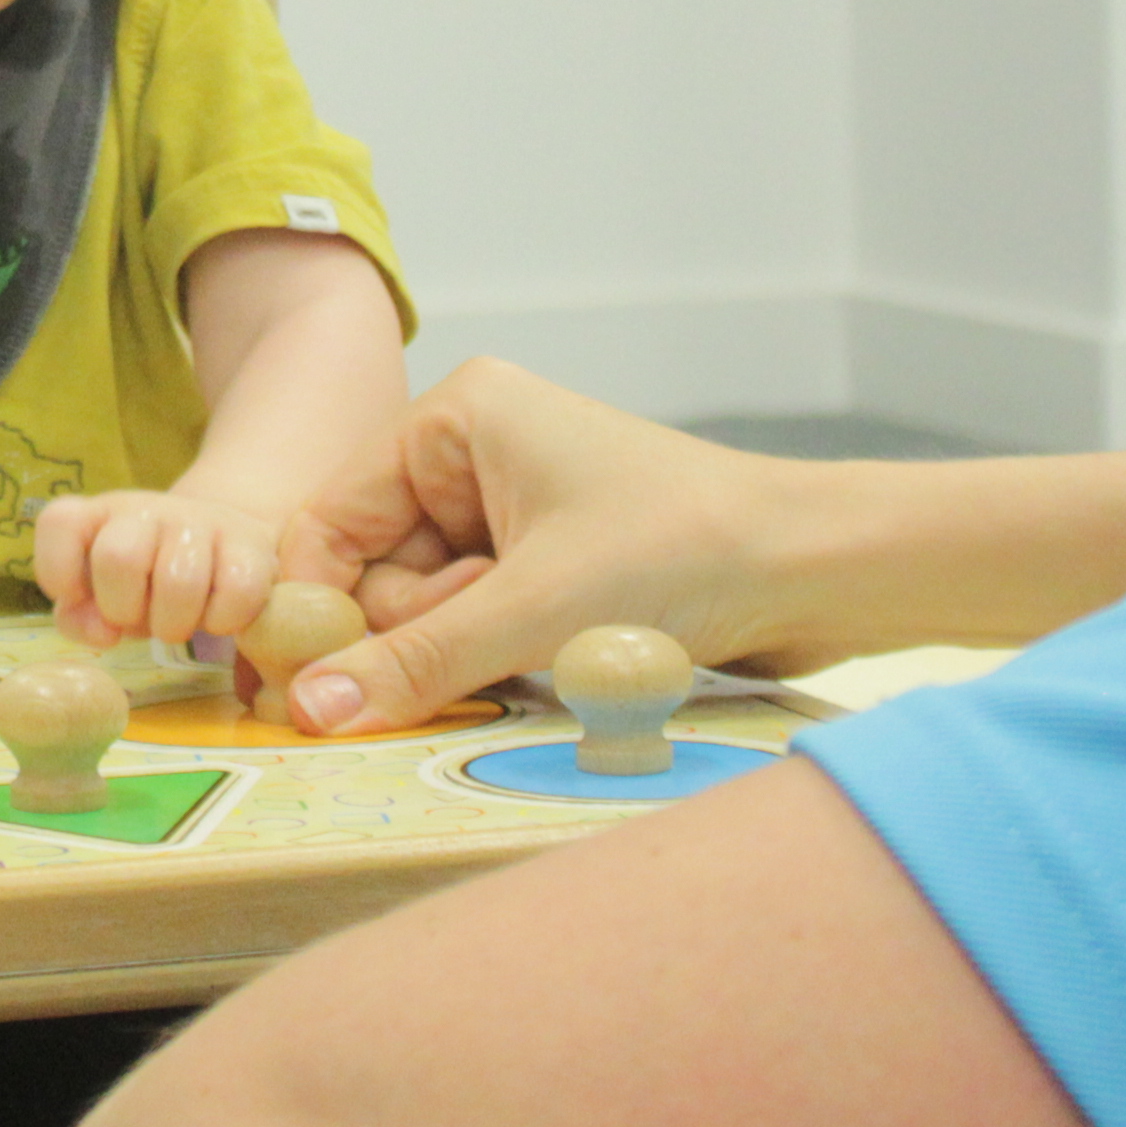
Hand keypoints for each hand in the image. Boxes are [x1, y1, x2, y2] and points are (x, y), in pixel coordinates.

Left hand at [33, 486, 295, 648]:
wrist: (224, 547)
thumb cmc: (149, 582)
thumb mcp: (104, 600)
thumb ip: (81, 619)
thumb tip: (103, 631)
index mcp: (99, 516)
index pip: (59, 522)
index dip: (60, 572)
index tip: (80, 597)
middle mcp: (144, 508)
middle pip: (119, 557)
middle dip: (125, 608)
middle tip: (141, 618)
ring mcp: (198, 520)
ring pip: (179, 580)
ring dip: (176, 623)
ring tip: (179, 622)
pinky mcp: (250, 541)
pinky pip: (236, 592)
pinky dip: (224, 621)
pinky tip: (219, 616)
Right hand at [277, 357, 809, 733]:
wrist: (817, 570)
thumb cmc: (685, 552)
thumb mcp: (533, 611)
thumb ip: (414, 662)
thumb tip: (309, 709)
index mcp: (456, 417)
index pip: (331, 520)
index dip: (321, 607)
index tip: (309, 688)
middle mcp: (475, 451)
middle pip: (378, 570)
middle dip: (429, 621)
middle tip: (505, 629)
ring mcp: (514, 508)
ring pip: (431, 607)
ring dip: (473, 645)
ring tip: (555, 638)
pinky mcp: (549, 560)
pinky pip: (481, 623)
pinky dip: (505, 653)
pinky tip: (563, 655)